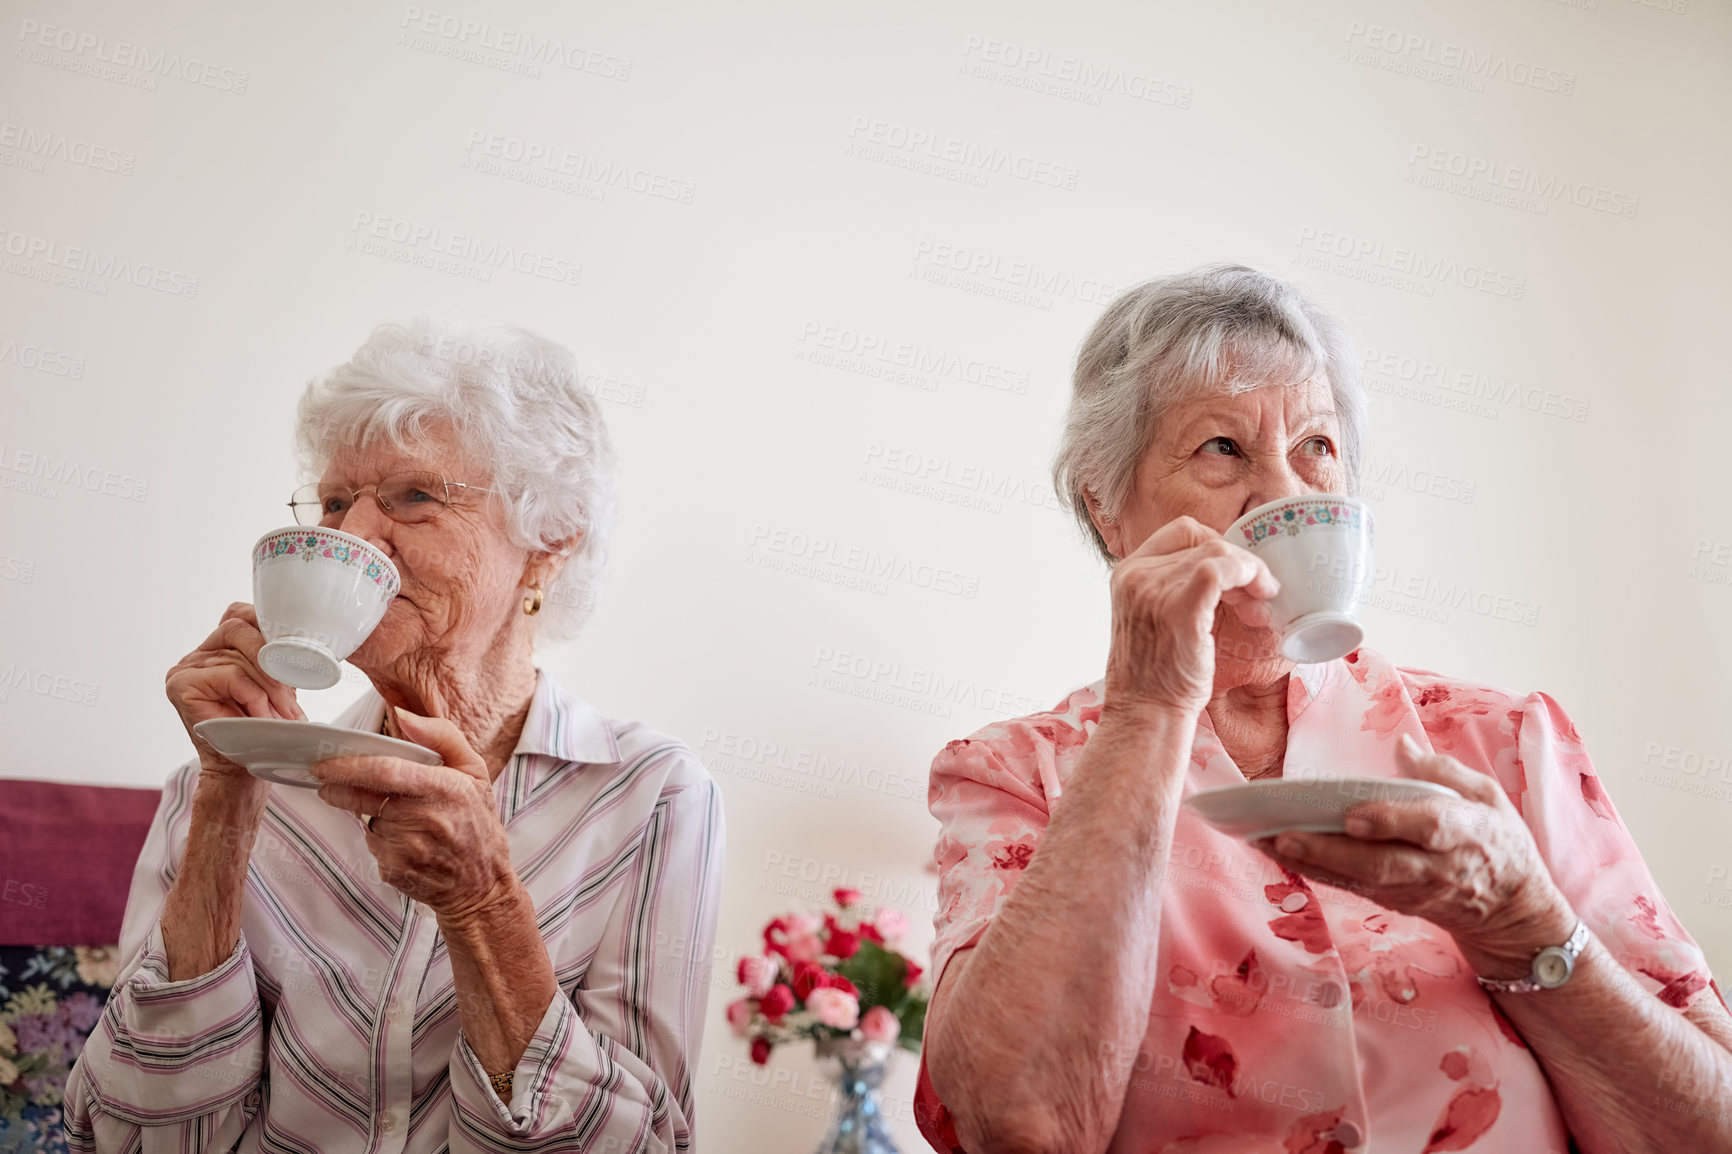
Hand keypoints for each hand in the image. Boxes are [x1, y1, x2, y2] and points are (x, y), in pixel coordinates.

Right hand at [166, 602, 306, 785]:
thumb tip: (306, 634)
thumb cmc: (262, 726)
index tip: (296, 648)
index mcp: (218, 646)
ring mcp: (185, 668)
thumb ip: (278, 656)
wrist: (241, 770)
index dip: (267, 625)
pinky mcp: (181, 685)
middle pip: (239, 630)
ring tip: (282, 713)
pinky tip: (261, 716)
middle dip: (273, 659)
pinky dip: (253, 696)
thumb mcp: (276, 683)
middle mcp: (197, 653)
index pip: (240, 615)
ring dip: (269, 686)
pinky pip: (229, 675)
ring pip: (238, 656)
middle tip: (291, 693)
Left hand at [309, 708, 515, 923]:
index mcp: (445, 789)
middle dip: (339, 788)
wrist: (481, 884)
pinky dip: (382, 840)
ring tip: (404, 820)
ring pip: (370, 823)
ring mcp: (408, 849)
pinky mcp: (395, 871)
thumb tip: (402, 715)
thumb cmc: (477, 822)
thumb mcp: (474, 771)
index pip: (386, 772)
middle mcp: (425, 820)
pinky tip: (406, 843)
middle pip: (365, 799)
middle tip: (326, 782)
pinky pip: (375, 847)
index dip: (350, 766)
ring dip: (372, 816)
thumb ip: (441, 736)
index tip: (324, 763)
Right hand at [1104, 516, 1277, 718]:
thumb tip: (1224, 573)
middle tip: (1259, 596)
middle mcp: (1137, 575)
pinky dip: (1249, 577)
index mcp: (1127, 573)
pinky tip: (1259, 603)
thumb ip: (1172, 589)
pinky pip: (1222, 570)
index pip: (1181, 532)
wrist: (1145, 712)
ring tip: (1261, 608)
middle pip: (1205, 541)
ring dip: (1251, 574)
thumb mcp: (1152, 618)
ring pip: (1220, 552)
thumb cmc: (1155, 675)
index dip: (1218, 543)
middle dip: (1241, 565)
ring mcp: (1155, 589)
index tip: (1236, 572)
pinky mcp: (1180, 608)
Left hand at [1255, 735, 1576, 974]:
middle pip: (1381, 863)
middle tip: (1285, 836)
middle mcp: (1437, 867)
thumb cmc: (1497, 841)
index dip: (1391, 822)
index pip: (1429, 828)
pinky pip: (1353, 888)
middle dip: (1331, 852)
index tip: (1353, 816)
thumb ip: (1444, 770)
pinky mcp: (1396, 902)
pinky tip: (1280, 853)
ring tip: (1266, 841)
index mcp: (1467, 832)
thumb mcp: (1487, 797)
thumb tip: (1402, 746)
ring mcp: (1414, 891)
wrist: (1513, 910)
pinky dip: (1317, 873)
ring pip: (1360, 881)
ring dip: (1312, 863)